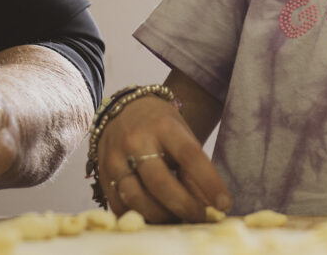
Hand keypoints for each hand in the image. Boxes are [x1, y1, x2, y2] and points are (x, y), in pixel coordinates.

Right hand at [96, 95, 229, 222]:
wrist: (124, 109)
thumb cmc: (160, 125)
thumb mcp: (182, 135)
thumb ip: (192, 168)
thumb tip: (208, 206)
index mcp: (164, 126)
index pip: (190, 156)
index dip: (209, 182)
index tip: (224, 204)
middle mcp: (136, 140)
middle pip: (160, 183)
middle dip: (184, 206)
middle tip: (200, 218)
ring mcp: (115, 157)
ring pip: (136, 198)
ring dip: (160, 216)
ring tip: (176, 219)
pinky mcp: (103, 173)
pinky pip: (119, 205)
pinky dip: (139, 216)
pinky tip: (153, 216)